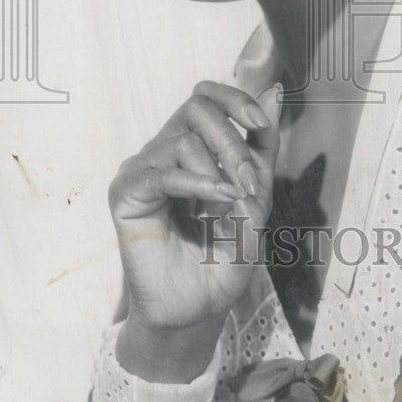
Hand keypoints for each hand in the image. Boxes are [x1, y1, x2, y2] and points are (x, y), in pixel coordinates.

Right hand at [108, 80, 281, 378]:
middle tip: (249, 182)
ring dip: (219, 170)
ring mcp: (143, 171)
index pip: (206, 96)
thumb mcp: (256, 196)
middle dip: (232, 139)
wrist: (197, 311)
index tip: (259, 124)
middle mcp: (163, 152)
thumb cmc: (225, 257)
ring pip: (182, 138)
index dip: (235, 99)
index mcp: (192, 148)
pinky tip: (218, 202)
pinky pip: (162, 173)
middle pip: (196, 107)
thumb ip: (262, 146)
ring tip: (233, 205)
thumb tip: (274, 90)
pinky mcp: (127, 196)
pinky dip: (197, 184)